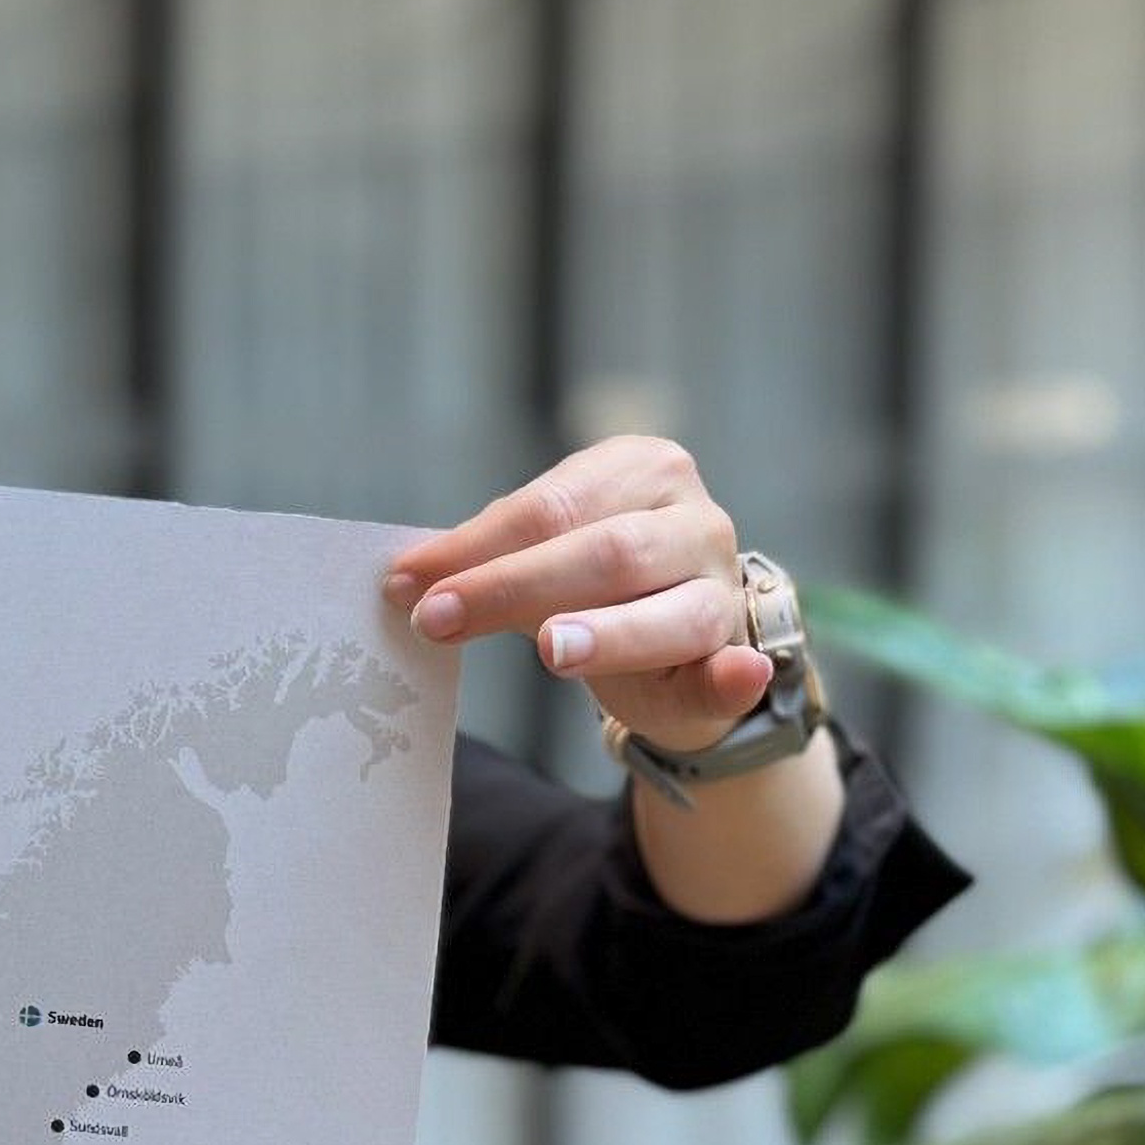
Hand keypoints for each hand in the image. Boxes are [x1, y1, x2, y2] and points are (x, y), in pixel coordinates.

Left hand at [385, 436, 769, 754]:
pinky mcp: (740, 658)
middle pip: (604, 550)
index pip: (549, 505)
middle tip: (438, 619)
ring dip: (610, 633)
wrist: (680, 643)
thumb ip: (489, 559)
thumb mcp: (544, 557)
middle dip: (513, 587)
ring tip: (555, 649)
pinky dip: (736, 675)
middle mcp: (695, 518)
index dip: (475, 546)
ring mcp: (724, 588)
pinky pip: (738, 669)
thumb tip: (404, 579)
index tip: (407, 580)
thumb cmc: (597, 587)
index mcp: (641, 469)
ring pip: (670, 612)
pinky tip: (736, 675)